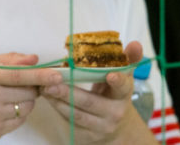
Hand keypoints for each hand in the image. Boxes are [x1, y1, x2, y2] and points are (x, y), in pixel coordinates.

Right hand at [0, 52, 63, 143]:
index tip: (57, 75)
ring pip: (26, 107)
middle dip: (32, 87)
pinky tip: (5, 108)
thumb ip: (7, 60)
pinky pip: (19, 120)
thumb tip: (33, 59)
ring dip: (26, 100)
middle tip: (26, 84)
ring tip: (10, 96)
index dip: (40, 75)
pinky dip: (18, 113)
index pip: (18, 74)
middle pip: (27, 92)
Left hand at [41, 41, 156, 144]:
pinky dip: (57, 107)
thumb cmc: (114, 94)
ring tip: (44, 87)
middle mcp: (114, 113)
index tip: (110, 75)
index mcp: (123, 94)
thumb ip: (127, 59)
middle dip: (69, 92)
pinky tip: (47, 96)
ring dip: (58, 100)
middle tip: (51, 82)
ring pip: (76, 114)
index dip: (118, 81)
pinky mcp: (86, 135)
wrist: (115, 127)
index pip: (123, 87)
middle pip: (90, 102)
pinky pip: (69, 121)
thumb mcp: (123, 77)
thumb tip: (135, 43)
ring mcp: (100, 127)